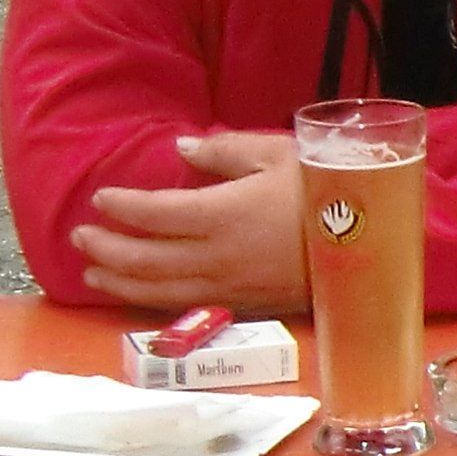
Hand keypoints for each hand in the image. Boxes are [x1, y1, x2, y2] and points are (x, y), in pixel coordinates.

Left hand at [74, 130, 308, 311]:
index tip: (102, 198)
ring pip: (159, 291)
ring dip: (120, 283)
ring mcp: (232, 286)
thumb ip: (224, 152)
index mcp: (222, 215)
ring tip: (92, 274)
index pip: (152, 214)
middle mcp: (218, 256)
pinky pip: (189, 305)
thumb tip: (181, 150)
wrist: (375, 242)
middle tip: (81, 236)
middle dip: (106, 248)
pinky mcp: (248, 303)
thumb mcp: (278, 154)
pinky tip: (141, 295)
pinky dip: (155, 302)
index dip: (120, 207)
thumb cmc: (329, 190)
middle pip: (144, 259)